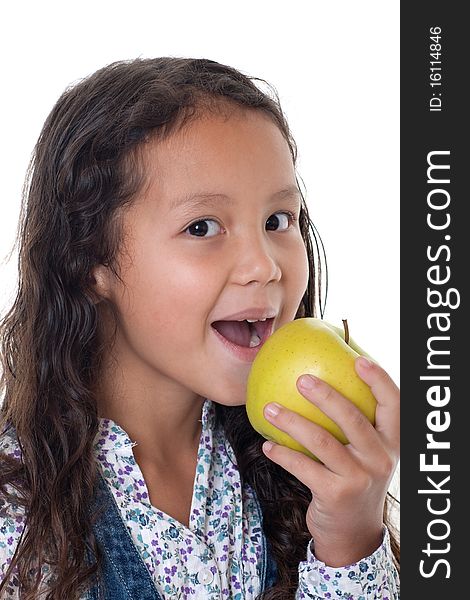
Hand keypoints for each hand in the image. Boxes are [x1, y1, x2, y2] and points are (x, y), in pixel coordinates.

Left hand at [261, 356, 399, 566]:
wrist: (354, 533)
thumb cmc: (355, 479)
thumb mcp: (368, 454)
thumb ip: (358, 425)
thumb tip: (323, 380)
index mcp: (392, 442)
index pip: (392, 404)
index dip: (378, 380)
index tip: (357, 360)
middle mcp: (380, 458)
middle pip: (352, 418)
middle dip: (325, 395)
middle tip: (300, 379)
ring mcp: (359, 478)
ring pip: (322, 441)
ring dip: (291, 422)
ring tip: (269, 409)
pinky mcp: (335, 495)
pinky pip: (303, 467)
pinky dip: (283, 454)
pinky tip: (268, 444)